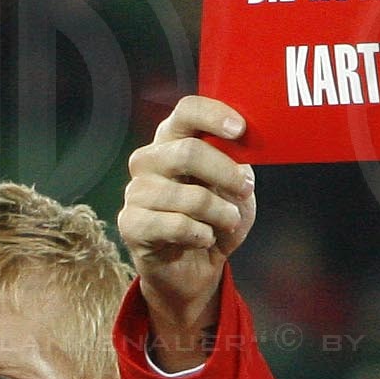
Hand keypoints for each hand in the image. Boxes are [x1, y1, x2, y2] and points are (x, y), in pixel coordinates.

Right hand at [116, 94, 254, 370]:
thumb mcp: (235, 186)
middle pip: (187, 153)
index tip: (240, 130)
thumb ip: (237, 162)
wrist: (195, 267)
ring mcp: (136, 192)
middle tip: (243, 190)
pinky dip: (201, 235)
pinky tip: (204, 238)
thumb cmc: (214, 219)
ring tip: (227, 222)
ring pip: (188, 196)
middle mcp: (149, 160)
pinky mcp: (131, 224)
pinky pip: (176, 226)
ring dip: (220, 213)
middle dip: (225, 174)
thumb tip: (248, 145)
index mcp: (174, 140)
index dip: (213, 115)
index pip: (186, 111)